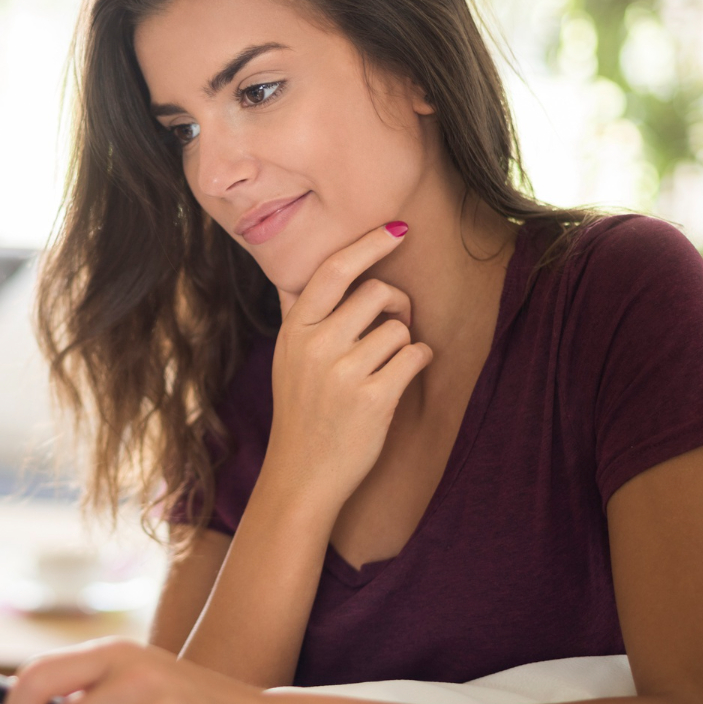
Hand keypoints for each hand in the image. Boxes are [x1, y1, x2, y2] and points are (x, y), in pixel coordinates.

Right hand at [265, 223, 431, 503]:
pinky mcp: (373, 400)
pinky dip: (417, 363)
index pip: (333, 271)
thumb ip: (295, 313)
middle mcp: (316, 346)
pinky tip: (400, 379)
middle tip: (394, 324)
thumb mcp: (285, 357)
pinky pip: (415, 356)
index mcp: (294, 330)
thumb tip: (293, 272)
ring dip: (404, 342)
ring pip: (400, 327)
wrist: (301, 475)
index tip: (397, 228)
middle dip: (397, 304)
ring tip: (387, 365)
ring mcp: (343, 373)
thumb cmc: (301, 410)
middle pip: (377, 293)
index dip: (369, 244)